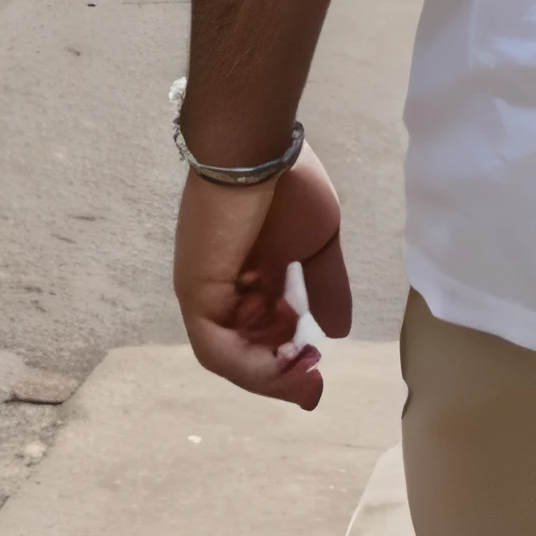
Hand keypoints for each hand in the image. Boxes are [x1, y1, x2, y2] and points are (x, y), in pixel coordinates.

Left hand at [173, 139, 351, 411]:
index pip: (265, 328)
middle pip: (247, 348)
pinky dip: (250, 367)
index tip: (321, 365)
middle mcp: (224, 287)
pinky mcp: (196, 293)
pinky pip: (217, 347)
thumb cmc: (290, 186)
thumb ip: (325, 288)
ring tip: (304, 381)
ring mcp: (206, 292)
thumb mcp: (318, 245)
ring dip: (269, 376)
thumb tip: (339, 332)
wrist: (258, 151)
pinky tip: (283, 368)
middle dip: (282, 373)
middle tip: (314, 385)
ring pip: (230, 355)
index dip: (291, 354)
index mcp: (251, 273)